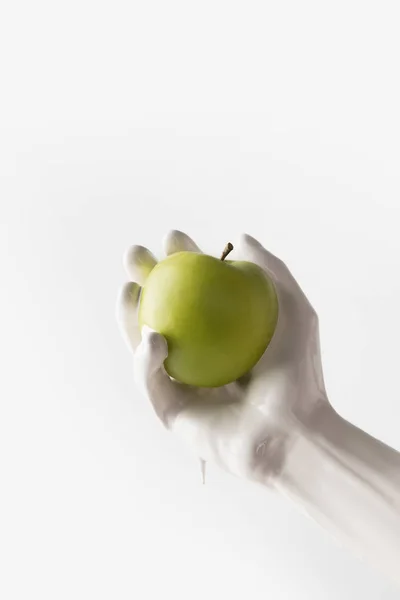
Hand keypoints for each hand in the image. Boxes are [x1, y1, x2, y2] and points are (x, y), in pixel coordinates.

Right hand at [117, 231, 327, 484]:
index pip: (195, 291)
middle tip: (135, 256)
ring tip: (128, 288)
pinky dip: (146, 361)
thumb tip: (238, 237)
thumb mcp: (295, 310)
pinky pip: (151, 383)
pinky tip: (153, 339)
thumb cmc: (298, 372)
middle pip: (162, 313)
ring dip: (129, 315)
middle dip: (143, 281)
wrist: (294, 431)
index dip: (180, 262)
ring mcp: (183, 384)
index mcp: (224, 332)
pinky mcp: (172, 413)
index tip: (174, 239)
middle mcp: (200, 355)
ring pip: (144, 346)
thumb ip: (270, 269)